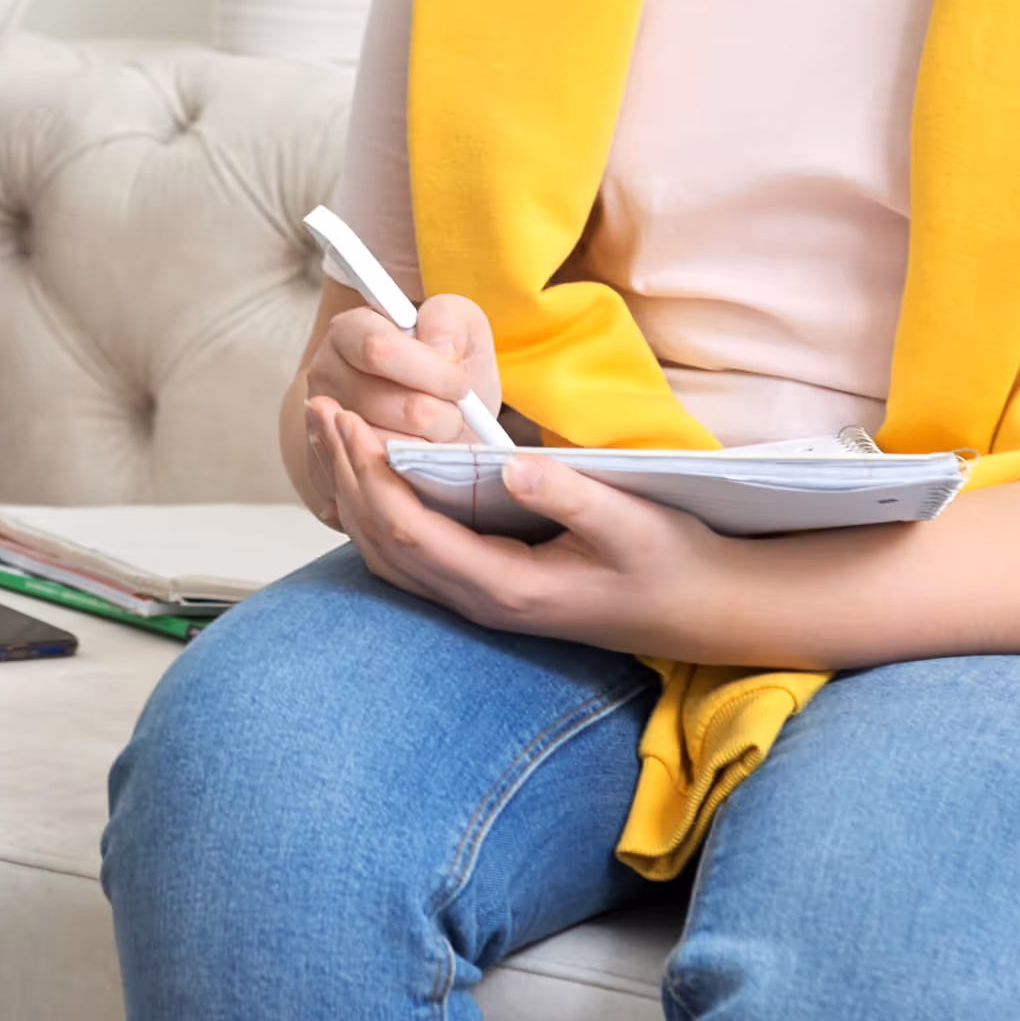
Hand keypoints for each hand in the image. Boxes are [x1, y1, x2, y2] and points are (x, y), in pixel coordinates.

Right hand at [288, 291, 501, 529]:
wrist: (426, 418)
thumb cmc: (443, 370)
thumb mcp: (458, 328)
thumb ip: (450, 320)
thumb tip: (440, 349)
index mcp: (348, 332)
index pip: (379, 350)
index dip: (433, 372)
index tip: (461, 384)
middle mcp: (324, 377)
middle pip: (399, 407)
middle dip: (444, 416)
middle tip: (454, 412)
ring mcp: (324, 427)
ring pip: (396, 450)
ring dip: (434, 448)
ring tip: (437, 434)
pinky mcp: (335, 473)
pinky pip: (386, 482)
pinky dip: (417, 473)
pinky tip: (423, 456)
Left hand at [306, 393, 740, 656]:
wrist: (699, 611)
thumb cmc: (671, 561)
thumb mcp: (633, 522)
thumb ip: (573, 495)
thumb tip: (512, 466)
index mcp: (507, 588)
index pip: (411, 531)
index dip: (371, 476)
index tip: (348, 420)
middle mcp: (481, 602)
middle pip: (384, 541)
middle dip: (346, 474)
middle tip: (320, 409)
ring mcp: (480, 600)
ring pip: (389, 553)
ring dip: (355, 492)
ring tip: (333, 432)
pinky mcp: (489, 588)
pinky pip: (411, 556)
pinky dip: (379, 513)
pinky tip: (373, 473)